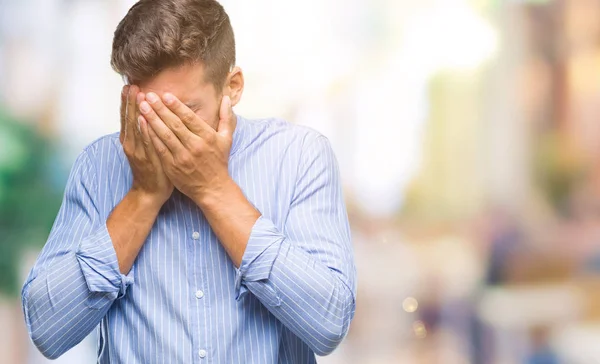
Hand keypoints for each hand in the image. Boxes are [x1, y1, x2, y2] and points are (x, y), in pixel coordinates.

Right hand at [120, 85, 173, 206]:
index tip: (128, 85)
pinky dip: (143, 130)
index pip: (127, 117)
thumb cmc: (152, 169)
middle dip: (130, 102)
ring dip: (135, 111)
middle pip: (129, 119)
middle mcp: (130, 144)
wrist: (149, 192)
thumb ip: (146, 132)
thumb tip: (149, 115)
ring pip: (135, 128)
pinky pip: (145, 142)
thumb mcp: (147, 148)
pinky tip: (143, 119)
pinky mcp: (145, 160)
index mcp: (130, 140)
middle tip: (130, 85)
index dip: (127, 102)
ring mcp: (137, 152)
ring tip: (135, 95)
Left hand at [138, 92, 234, 202]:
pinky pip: (160, 149)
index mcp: (207, 137)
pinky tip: (143, 126)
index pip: (189, 118)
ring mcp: (183, 157)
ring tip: (142, 106)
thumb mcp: (227, 139)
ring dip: (152, 120)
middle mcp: (195, 146)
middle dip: (161, 109)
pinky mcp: (173, 167)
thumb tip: (225, 98)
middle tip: (149, 95)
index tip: (165, 95)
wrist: (213, 188)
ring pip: (165, 135)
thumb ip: (226, 117)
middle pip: (175, 124)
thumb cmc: (219, 162)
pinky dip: (151, 137)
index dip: (177, 106)